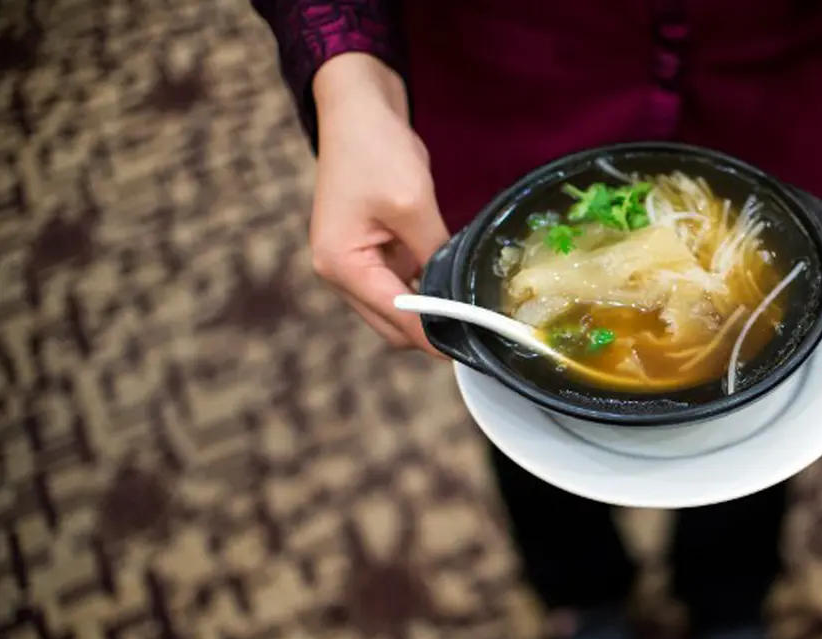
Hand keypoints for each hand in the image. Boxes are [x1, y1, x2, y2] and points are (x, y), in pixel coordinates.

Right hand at [310, 53, 449, 352]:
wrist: (357, 109)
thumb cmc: (375, 150)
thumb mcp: (412, 204)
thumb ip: (434, 254)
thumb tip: (459, 294)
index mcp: (341, 265)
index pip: (396, 318)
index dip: (435, 335)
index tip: (472, 346)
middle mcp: (340, 272)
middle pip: (392, 324)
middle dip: (432, 330)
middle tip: (481, 330)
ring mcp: (353, 264)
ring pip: (398, 309)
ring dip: (430, 311)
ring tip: (474, 312)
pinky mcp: (370, 252)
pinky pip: (401, 286)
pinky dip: (426, 290)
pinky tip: (456, 286)